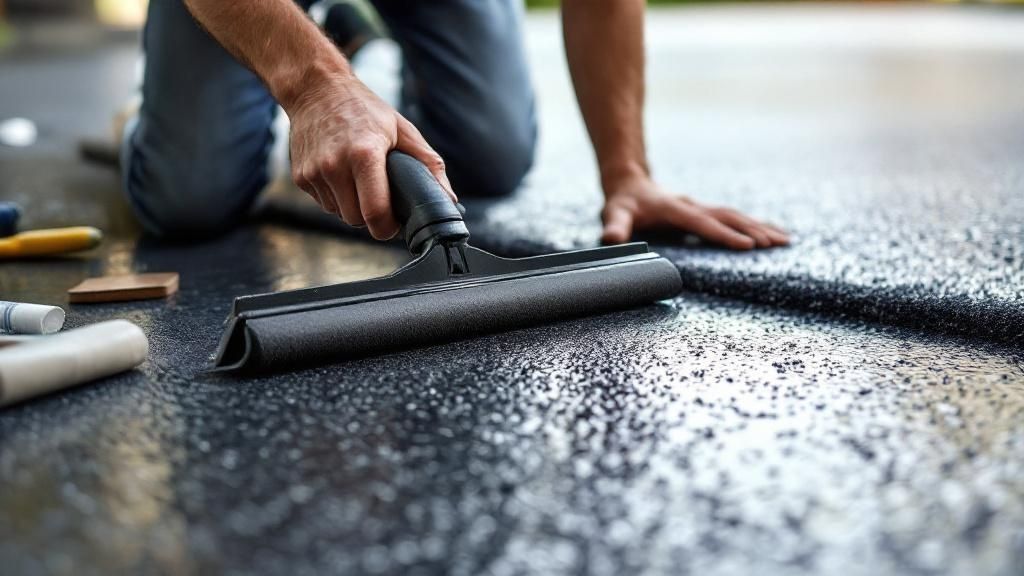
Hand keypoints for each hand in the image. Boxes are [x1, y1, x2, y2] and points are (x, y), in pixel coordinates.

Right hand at [287, 74, 454, 239]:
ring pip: (339, 214)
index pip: (375, 213)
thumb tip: (449, 199)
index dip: (387, 227)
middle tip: (380, 197)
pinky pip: (324, 203)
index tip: (394, 224)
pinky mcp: (300, 177)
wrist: (316, 89)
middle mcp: (335, 166)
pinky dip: (336, 197)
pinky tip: (341, 174)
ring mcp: (314, 172)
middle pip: (356, 220)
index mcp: (364, 154)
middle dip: (371, 216)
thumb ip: (428, 165)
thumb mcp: (402, 130)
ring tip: (359, 179)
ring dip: (352, 207)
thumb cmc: (364, 108)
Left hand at [601, 175, 788, 249]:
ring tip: (785, 240)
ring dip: (760, 227)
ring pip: (735, 216)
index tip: (749, 245)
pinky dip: (753, 225)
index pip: (703, 223)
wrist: (629, 183)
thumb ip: (614, 227)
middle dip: (754, 230)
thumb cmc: (622, 203)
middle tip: (779, 244)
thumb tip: (610, 240)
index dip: (725, 234)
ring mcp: (700, 208)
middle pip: (728, 217)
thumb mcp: (614, 214)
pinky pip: (732, 218)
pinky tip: (771, 234)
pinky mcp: (704, 212)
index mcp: (675, 209)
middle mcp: (692, 206)